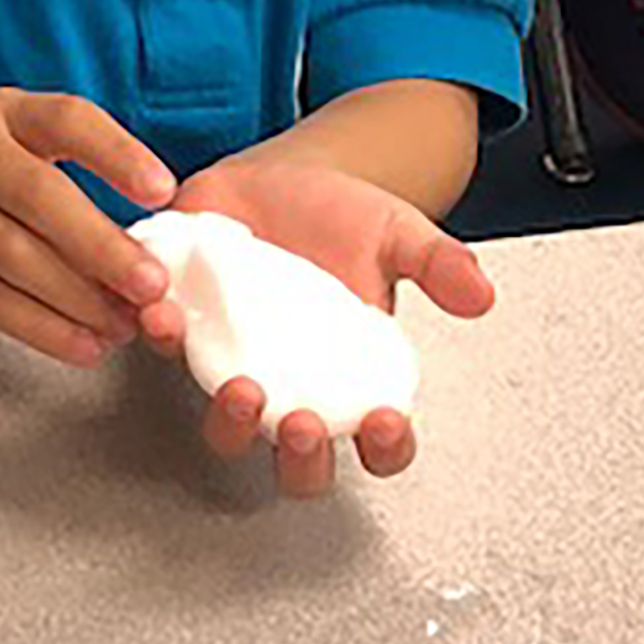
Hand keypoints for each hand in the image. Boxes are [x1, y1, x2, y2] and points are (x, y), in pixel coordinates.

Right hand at [0, 89, 175, 367]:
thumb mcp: (12, 148)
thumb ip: (70, 180)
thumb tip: (146, 248)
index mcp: (4, 112)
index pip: (68, 120)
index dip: (118, 153)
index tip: (163, 191)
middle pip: (41, 196)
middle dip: (103, 247)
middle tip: (151, 285)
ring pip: (16, 255)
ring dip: (79, 299)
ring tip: (123, 325)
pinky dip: (43, 327)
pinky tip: (81, 343)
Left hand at [139, 160, 493, 497]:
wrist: (275, 179)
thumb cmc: (339, 219)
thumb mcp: (396, 231)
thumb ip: (438, 263)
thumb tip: (481, 295)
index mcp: (353, 381)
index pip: (380, 442)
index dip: (386, 446)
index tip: (387, 423)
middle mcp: (294, 388)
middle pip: (299, 464)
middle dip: (302, 459)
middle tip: (304, 424)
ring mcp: (237, 367)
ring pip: (228, 429)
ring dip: (231, 422)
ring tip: (240, 390)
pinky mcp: (186, 332)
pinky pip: (167, 352)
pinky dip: (162, 338)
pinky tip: (165, 315)